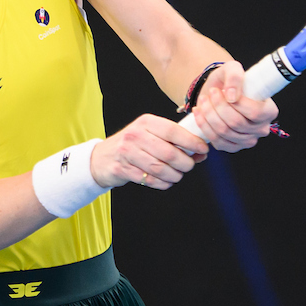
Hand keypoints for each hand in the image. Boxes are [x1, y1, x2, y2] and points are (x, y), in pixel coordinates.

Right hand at [89, 114, 209, 189]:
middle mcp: (136, 135)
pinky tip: (166, 181)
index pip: (173, 131)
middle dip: (185, 163)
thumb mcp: (151, 134)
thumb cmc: (134, 144)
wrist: (103, 157)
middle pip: (168, 153)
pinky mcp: (122, 169)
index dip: (191, 142)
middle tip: (190, 165)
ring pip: (160, 168)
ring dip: (174, 175)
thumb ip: (173, 141)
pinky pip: (149, 180)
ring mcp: (127, 152)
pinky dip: (162, 183)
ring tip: (178, 175)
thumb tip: (200, 151)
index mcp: (146, 122)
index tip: (203, 149)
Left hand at [190, 61, 278, 152]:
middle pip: (237, 123)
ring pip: (224, 132)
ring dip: (209, 114)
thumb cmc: (229, 81)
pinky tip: (199, 112)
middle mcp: (261, 129)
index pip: (255, 112)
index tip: (222, 90)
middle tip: (210, 93)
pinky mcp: (232, 147)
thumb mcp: (232, 69)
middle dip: (218, 107)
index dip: (237, 103)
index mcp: (269, 111)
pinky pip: (217, 141)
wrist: (217, 91)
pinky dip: (205, 126)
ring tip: (203, 100)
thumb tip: (232, 96)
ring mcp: (247, 140)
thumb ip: (234, 76)